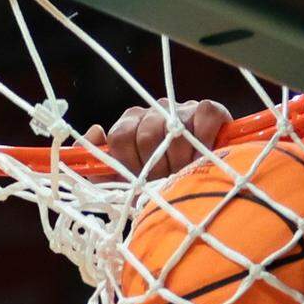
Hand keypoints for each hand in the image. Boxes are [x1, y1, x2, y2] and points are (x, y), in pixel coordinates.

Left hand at [86, 98, 232, 179]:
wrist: (198, 193)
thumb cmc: (157, 188)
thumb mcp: (122, 186)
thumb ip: (98, 167)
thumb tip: (95, 131)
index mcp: (130, 126)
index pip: (120, 136)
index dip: (129, 163)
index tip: (140, 180)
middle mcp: (154, 112)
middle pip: (146, 135)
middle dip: (155, 167)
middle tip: (164, 179)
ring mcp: (180, 110)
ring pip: (174, 132)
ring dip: (179, 161)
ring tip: (183, 172)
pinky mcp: (208, 110)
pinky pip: (205, 116)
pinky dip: (204, 139)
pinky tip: (201, 157)